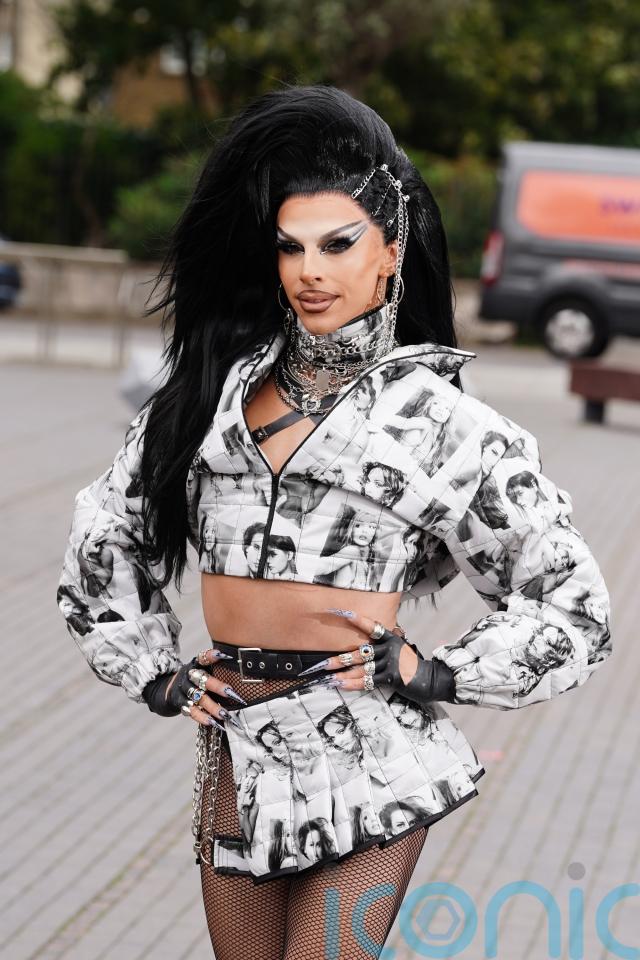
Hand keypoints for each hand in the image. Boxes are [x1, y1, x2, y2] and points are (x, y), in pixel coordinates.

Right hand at [142, 648, 248, 727]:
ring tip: (226, 715)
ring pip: (198, 698)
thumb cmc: (197, 679)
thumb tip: (243, 671)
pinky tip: (214, 723)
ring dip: (213, 707)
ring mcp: (183, 690)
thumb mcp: (203, 670)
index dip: (211, 656)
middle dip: (218, 687)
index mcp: (195, 664)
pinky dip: (203, 718)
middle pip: (202, 680)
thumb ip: (217, 669)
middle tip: (232, 693)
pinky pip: (192, 711)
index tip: (224, 655)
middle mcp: (188, 675)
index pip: (202, 658)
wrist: (170, 689)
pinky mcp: (180, 703)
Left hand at [298, 609, 455, 706]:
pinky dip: (354, 684)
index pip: (374, 627)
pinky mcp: (392, 678)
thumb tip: (374, 640)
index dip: (359, 620)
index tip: (344, 613)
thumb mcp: (402, 649)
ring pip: (362, 668)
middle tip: (324, 662)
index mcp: (392, 639)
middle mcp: (390, 649)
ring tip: (329, 676)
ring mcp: (391, 663)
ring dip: (344, 673)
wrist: (433, 679)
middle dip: (341, 659)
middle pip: (361, 652)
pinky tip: (343, 684)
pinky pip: (369, 681)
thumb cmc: (413, 664)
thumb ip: (388, 644)